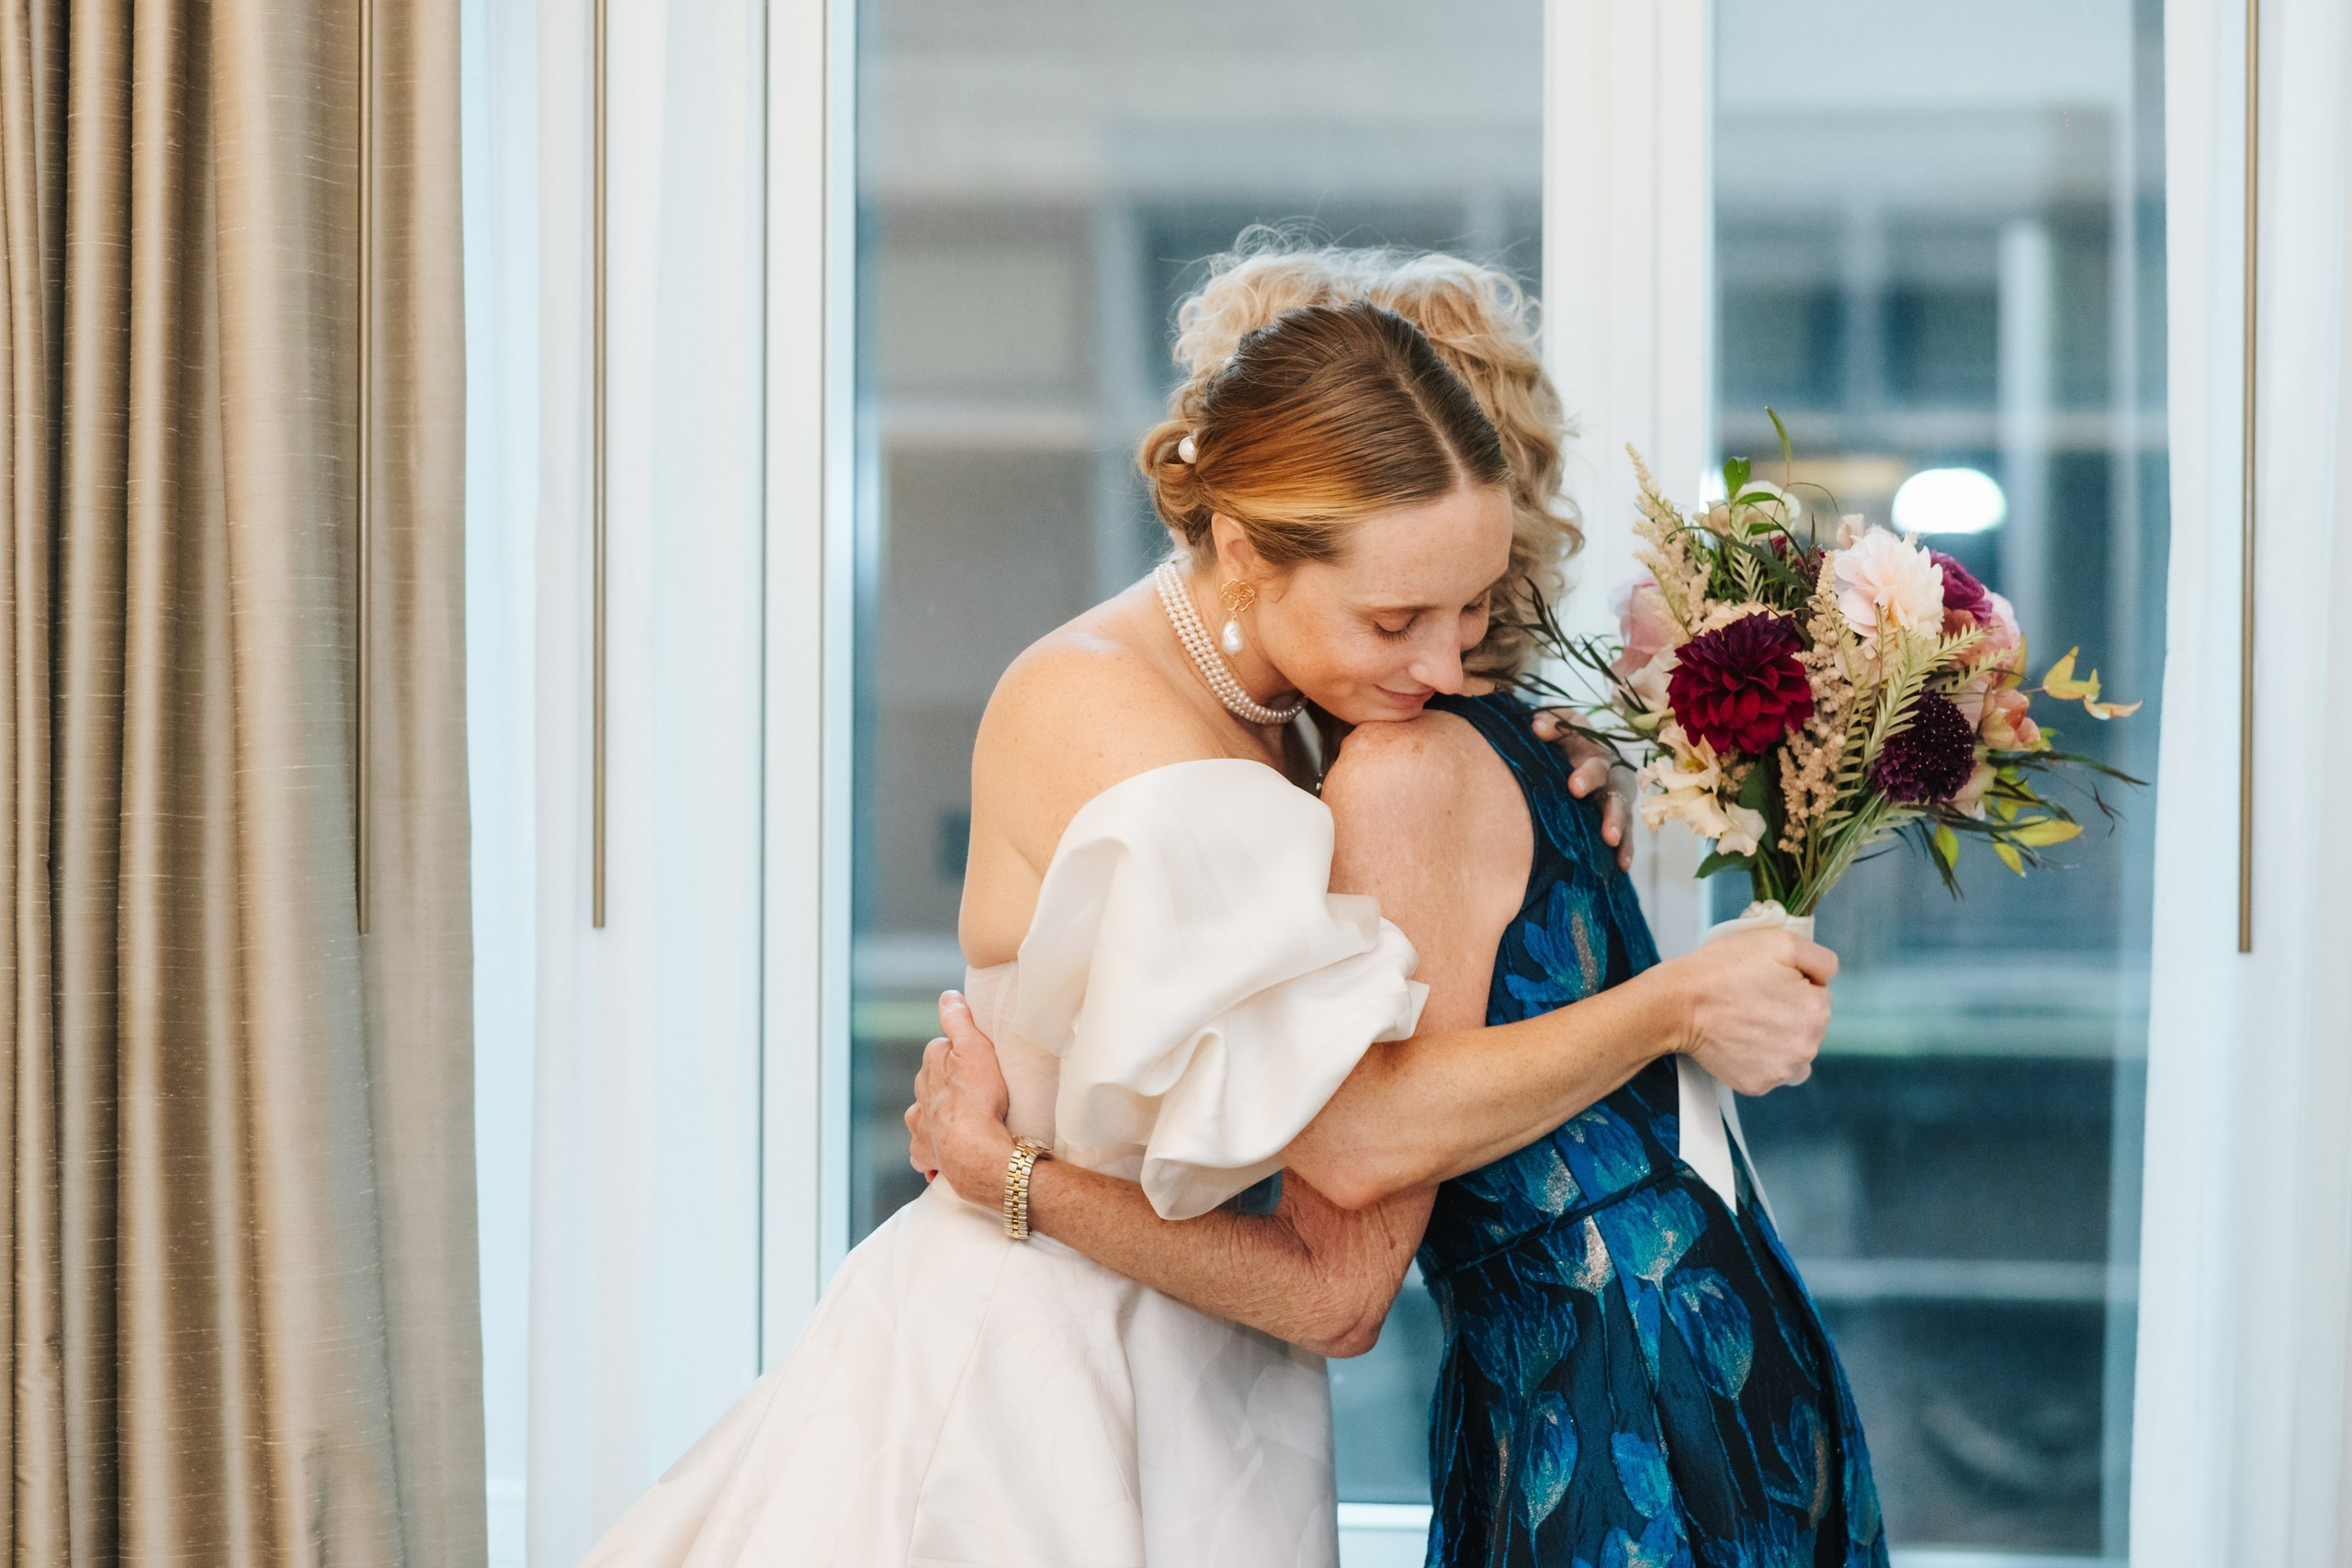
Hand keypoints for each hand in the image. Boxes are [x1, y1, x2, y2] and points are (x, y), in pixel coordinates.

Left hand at [905, 990, 1016, 1206]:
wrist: (973, 1150)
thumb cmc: (978, 1098)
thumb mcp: (974, 1048)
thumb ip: (958, 1021)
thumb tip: (947, 996)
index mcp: (930, 1066)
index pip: (940, 1049)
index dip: (959, 1051)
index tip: (977, 1057)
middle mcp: (920, 1095)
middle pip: (931, 1082)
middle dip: (946, 1083)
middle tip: (975, 1088)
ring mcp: (921, 1126)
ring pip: (923, 1115)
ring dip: (936, 1116)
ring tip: (960, 1121)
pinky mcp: (926, 1153)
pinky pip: (923, 1151)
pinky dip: (932, 1151)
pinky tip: (943, 1154)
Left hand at [1530, 711, 1634, 871]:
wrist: (1576, 750)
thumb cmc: (1564, 738)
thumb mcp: (1559, 724)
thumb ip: (1550, 722)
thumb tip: (1537, 727)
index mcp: (1595, 751)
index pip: (1594, 761)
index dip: (1587, 774)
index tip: (1574, 788)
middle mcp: (1610, 774)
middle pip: (1613, 789)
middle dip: (1605, 805)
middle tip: (1596, 824)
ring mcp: (1616, 797)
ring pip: (1622, 812)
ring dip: (1617, 826)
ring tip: (1611, 840)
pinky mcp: (1619, 819)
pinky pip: (1627, 837)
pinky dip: (1626, 850)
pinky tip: (1622, 865)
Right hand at [1654, 929, 1837, 1095]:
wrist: (1677, 1004)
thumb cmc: (1723, 970)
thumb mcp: (1778, 941)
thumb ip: (1818, 957)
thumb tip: (1827, 975)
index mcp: (1817, 1010)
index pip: (1818, 993)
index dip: (1792, 983)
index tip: (1765, 980)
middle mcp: (1807, 1046)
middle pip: (1808, 1025)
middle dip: (1787, 1012)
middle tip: (1752, 999)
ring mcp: (1781, 1070)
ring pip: (1792, 1052)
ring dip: (1777, 1039)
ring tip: (1745, 1022)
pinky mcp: (1757, 1085)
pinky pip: (1769, 1071)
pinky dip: (1757, 1059)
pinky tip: (1738, 1042)